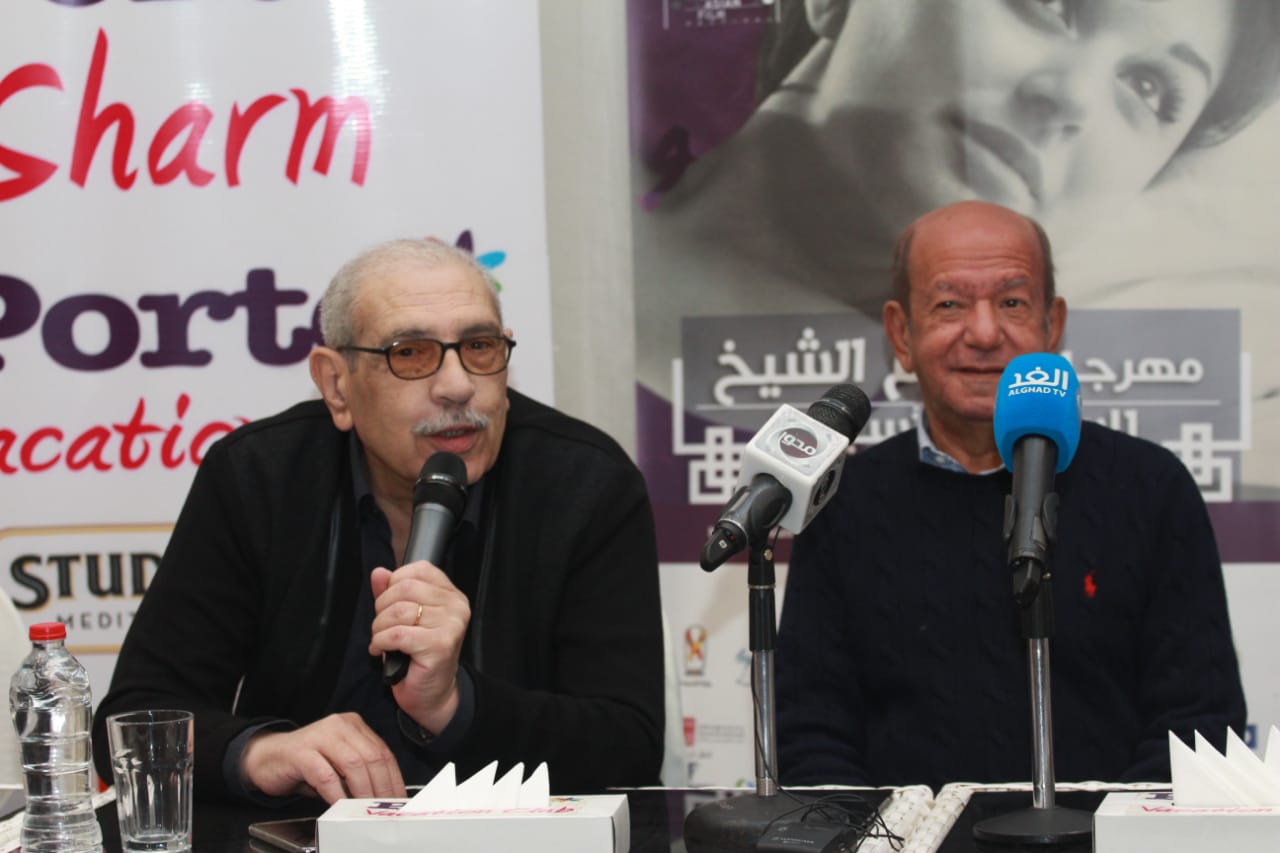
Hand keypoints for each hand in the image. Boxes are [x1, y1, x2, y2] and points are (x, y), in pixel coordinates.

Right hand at [240, 713, 405, 803]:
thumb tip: (383, 797)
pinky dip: (336, 793)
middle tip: (384, 809)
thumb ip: (360, 773)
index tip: (398, 800)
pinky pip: (325, 775)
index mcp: (353, 726)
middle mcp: (339, 725)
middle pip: (371, 757)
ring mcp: (319, 735)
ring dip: (362, 791)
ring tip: (365, 809)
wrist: (266, 758)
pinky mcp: (301, 752)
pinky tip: (340, 806)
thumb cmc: (306, 764)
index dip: (393, 778)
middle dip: (382, 787)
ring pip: (353, 763)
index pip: (382, 752)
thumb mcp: (338, 765)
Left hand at [369, 561, 470, 733]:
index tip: (389, 604)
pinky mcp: (439, 645)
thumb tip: (379, 573)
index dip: (394, 584)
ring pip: (398, 611)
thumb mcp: (404, 618)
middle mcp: (456, 606)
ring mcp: (451, 625)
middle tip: (382, 626)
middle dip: (382, 607)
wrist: (432, 695)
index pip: (418, 570)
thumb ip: (391, 593)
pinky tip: (382, 651)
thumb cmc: (418, 657)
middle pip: (405, 588)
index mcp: (451, 595)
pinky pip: (397, 634)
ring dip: (379, 628)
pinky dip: (381, 642)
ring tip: (382, 640)